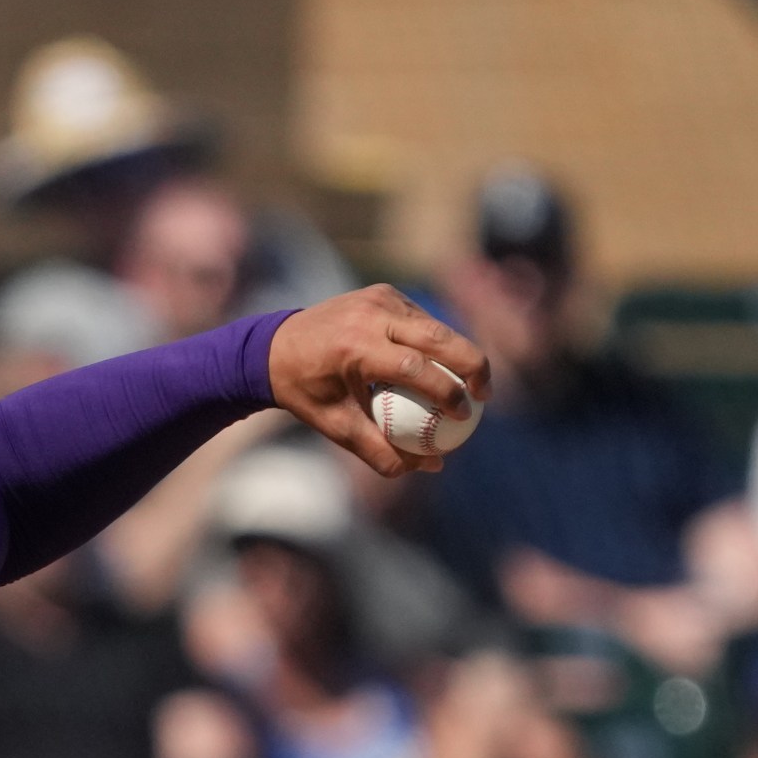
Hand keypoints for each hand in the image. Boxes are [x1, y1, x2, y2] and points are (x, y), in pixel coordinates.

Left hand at [267, 285, 490, 478]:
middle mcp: (369, 315)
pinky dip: (436, 342)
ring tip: (473, 385)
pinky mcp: (383, 292)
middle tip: (485, 397)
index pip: (416, 368)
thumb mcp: (335, 426)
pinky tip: (444, 367)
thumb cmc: (305, 393)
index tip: (466, 416)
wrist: (273, 347)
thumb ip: (380, 449)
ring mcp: (378, 298)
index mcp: (355, 346)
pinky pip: (421, 319)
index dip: (448, 391)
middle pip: (439, 338)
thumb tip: (430, 466)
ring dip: (458, 354)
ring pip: (435, 326)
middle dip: (473, 366)